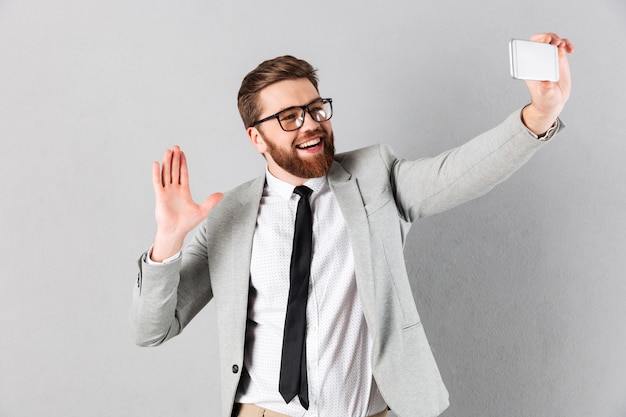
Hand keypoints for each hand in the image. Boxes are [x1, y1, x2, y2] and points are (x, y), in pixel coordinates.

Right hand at [151, 145, 222, 261]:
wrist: (175, 232)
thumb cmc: (187, 223)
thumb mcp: (202, 211)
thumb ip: (211, 202)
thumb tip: (221, 194)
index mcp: (184, 191)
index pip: (183, 173)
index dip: (183, 163)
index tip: (182, 153)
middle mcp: (174, 189)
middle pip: (174, 170)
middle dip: (175, 159)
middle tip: (176, 147)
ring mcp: (166, 192)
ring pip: (166, 174)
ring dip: (167, 163)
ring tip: (168, 151)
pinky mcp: (159, 196)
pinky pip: (157, 182)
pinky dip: (157, 173)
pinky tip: (156, 164)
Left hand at [522, 33, 574, 135]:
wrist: (554, 101)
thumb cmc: (545, 99)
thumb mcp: (545, 96)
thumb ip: (545, 89)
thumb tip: (545, 83)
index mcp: (531, 67)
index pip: (528, 49)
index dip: (535, 42)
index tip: (545, 41)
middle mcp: (538, 60)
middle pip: (539, 41)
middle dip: (546, 37)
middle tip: (554, 41)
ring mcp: (548, 58)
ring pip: (551, 41)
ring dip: (557, 38)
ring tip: (562, 45)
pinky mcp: (558, 59)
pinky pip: (562, 46)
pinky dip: (567, 44)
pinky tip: (570, 50)